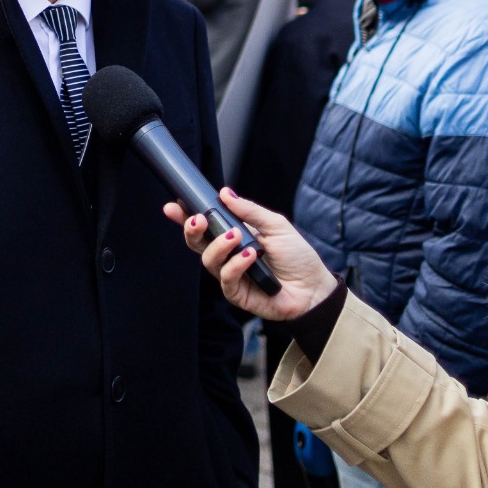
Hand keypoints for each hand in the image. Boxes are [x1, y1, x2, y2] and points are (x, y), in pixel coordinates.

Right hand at [165, 188, 339, 320]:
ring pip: (208, 260)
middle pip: (197, 243)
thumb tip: (225, 193)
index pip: (205, 226)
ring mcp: (231, 275)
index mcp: (234, 236)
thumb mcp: (276, 225)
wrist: (314, 287)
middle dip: (191, 230)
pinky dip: (235, 265)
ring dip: (219, 246)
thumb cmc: (296, 256)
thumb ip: (250, 211)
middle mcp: (228, 255)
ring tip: (236, 236)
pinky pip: (226, 279)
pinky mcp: (237, 294)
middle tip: (197, 219)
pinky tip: (250, 257)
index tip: (173, 206)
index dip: (186, 216)